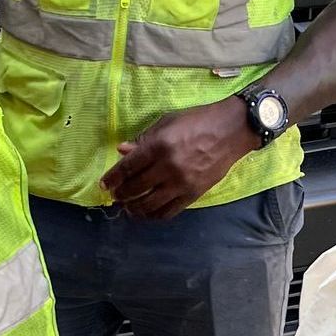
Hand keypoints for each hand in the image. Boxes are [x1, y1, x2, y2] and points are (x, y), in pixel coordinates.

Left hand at [100, 99, 254, 219]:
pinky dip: (154, 215)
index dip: (112, 178)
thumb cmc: (197, 121)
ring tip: (128, 206)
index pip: (127, 168)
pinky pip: (169, 211)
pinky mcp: (193, 194)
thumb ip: (143, 139)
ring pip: (149, 204)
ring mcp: (181, 183)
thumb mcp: (167, 122)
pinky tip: (147, 212)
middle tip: (115, 194)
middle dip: (120, 194)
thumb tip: (121, 151)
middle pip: (135, 188)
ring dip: (134, 208)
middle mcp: (168, 167)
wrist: (231, 130)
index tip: (104, 184)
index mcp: (159, 146)